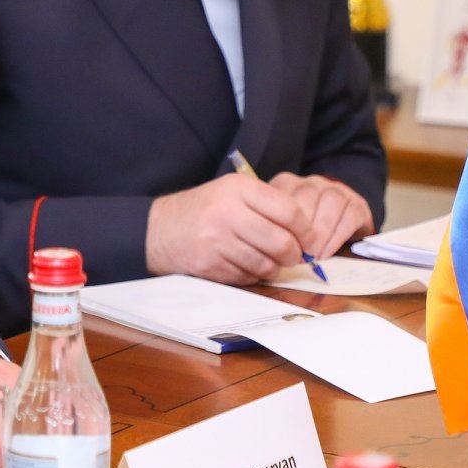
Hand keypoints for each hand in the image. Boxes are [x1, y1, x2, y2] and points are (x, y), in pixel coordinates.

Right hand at [145, 173, 314, 281]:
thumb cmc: (204, 210)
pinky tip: (242, 265)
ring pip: (266, 265)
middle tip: (293, 256)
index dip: (306, 230)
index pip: (289, 211)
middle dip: (294, 255)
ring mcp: (217, 240)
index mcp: (237, 189)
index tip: (309, 239)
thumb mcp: (231, 192)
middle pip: (282, 242)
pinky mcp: (209, 265)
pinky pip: (246, 278)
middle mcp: (227, 212)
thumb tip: (308, 233)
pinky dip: (251, 275)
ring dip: (273, 268)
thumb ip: (266, 205)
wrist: (158, 229)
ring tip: (266, 261)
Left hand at [268, 172, 374, 258]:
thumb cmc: (304, 229)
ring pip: (330, 203)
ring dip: (320, 233)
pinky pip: (349, 216)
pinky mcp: (357, 204)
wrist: (341, 223)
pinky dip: (336, 237)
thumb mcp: (284, 225)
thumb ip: (275, 230)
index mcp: (288, 183)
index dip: (281, 221)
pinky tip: (326, 253)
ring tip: (312, 256)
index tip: (279, 246)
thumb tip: (270, 252)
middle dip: (301, 228)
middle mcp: (312, 182)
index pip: (282, 194)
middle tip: (296, 254)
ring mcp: (337, 190)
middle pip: (307, 196)